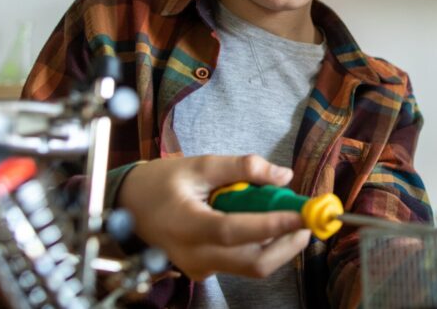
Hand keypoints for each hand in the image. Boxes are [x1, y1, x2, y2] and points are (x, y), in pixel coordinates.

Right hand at [117, 154, 310, 280]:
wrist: (129, 207)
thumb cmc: (162, 183)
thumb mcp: (200, 164)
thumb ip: (242, 167)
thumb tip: (283, 175)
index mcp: (186, 224)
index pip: (235, 231)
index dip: (272, 224)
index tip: (303, 213)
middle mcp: (194, 255)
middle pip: (253, 263)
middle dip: (288, 242)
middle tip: (307, 218)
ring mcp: (200, 268)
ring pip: (252, 266)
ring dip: (279, 244)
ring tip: (289, 215)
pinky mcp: (206, 271)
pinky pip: (243, 263)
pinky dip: (263, 245)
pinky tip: (265, 222)